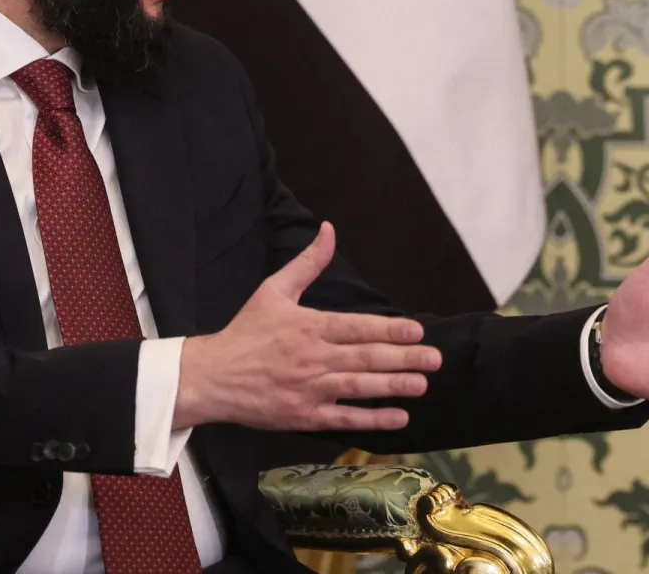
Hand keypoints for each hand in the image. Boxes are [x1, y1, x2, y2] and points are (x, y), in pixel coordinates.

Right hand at [175, 223, 441, 431]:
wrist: (213, 376)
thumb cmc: (246, 332)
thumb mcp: (274, 289)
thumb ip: (308, 262)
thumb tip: (329, 229)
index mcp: (308, 326)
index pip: (357, 327)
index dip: (390, 329)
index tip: (417, 330)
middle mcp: (313, 358)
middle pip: (366, 358)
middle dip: (404, 358)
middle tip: (435, 359)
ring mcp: (310, 389)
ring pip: (359, 388)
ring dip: (394, 386)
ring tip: (422, 384)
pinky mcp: (304, 416)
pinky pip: (345, 419)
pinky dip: (372, 419)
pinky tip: (398, 416)